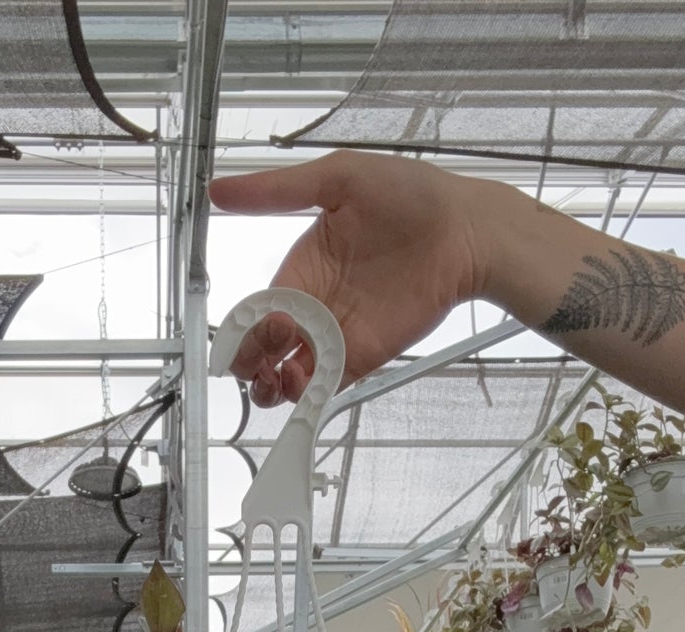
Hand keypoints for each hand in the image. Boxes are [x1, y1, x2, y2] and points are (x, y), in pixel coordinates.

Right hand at [208, 154, 496, 404]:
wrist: (464, 230)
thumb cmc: (410, 195)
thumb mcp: (338, 179)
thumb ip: (278, 192)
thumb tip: (219, 190)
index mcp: (300, 269)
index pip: (256, 309)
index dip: (244, 326)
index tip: (249, 332)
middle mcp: (313, 307)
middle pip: (265, 349)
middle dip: (252, 362)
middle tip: (261, 362)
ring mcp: (337, 336)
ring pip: (288, 375)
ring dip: (273, 387)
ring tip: (278, 383)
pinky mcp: (361, 357)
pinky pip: (325, 386)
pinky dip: (307, 398)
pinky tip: (302, 392)